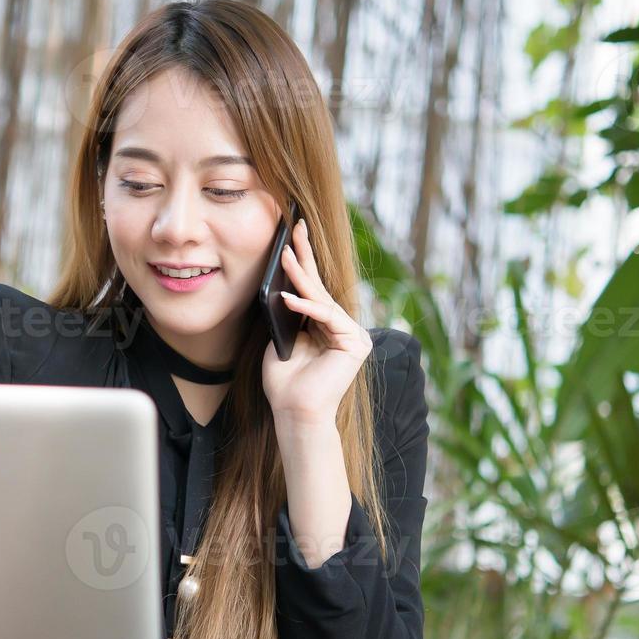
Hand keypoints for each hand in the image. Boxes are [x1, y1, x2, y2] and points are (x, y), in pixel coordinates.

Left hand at [261, 218, 372, 426]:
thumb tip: (282, 283)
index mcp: (327, 327)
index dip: (302, 262)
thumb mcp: (282, 338)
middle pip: (321, 287)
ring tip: (284, 254)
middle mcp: (344, 328)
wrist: (295, 412)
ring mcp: (354, 335)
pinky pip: (327, 317)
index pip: (313, 289)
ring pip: (323, 300)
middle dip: (306, 255)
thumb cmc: (285, 382)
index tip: (291, 236)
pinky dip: (306, 307)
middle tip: (295, 226)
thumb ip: (288, 314)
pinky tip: (288, 296)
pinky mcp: (356, 344)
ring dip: (301, 276)